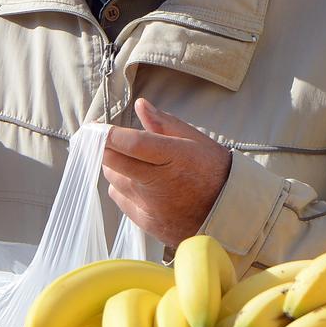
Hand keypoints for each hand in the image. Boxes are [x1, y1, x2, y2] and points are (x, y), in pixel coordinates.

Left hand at [103, 97, 231, 247]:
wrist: (229, 214)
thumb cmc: (214, 172)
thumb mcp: (195, 141)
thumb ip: (164, 123)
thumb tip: (140, 105)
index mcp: (173, 156)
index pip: (130, 142)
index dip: (107, 134)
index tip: (96, 127)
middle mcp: (158, 182)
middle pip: (112, 161)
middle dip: (102, 148)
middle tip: (104, 140)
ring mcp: (150, 204)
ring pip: (113, 179)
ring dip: (114, 167)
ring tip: (131, 161)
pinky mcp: (146, 221)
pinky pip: (119, 198)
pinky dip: (122, 187)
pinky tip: (137, 183)